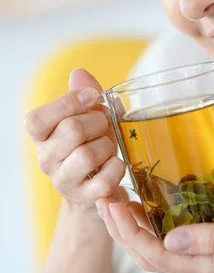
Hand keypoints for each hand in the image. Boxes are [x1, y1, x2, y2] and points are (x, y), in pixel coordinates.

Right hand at [24, 68, 125, 216]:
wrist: (96, 191)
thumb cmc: (92, 145)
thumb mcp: (88, 117)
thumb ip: (84, 94)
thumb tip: (79, 73)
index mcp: (42, 136)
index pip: (37, 119)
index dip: (68, 103)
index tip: (92, 98)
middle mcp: (46, 159)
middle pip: (71, 130)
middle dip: (98, 123)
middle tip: (104, 127)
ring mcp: (63, 182)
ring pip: (88, 155)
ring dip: (108, 146)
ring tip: (108, 149)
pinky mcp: (84, 199)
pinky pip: (106, 178)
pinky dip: (117, 168)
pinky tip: (114, 166)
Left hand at [95, 198, 213, 272]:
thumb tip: (171, 239)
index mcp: (211, 265)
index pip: (156, 257)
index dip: (128, 234)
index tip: (111, 205)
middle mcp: (204, 264)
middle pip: (150, 254)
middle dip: (122, 230)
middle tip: (104, 198)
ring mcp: (210, 255)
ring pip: (160, 245)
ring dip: (135, 225)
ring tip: (118, 198)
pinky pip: (176, 236)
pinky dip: (157, 220)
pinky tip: (152, 201)